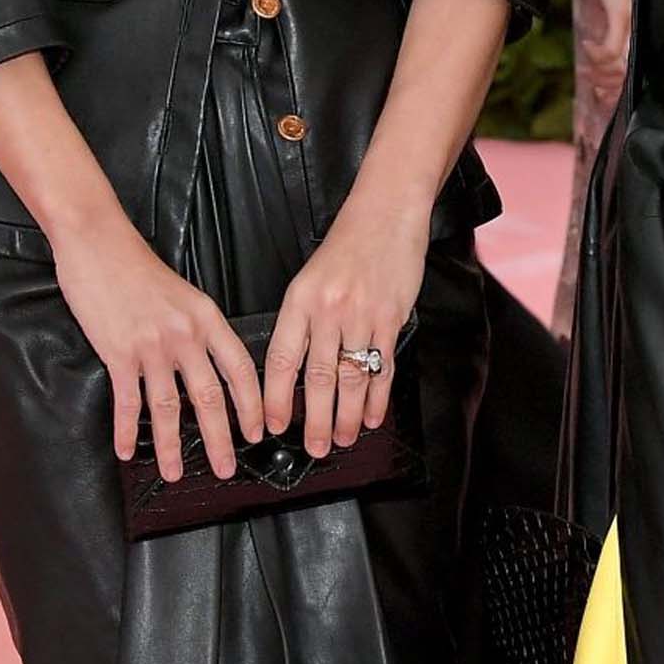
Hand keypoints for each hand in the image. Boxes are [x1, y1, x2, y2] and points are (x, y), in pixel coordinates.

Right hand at [51, 209, 264, 471]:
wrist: (97, 241)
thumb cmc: (136, 266)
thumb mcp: (183, 293)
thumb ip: (197, 328)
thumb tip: (208, 364)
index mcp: (206, 318)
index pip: (240, 370)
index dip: (251, 405)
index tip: (257, 432)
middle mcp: (185, 335)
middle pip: (209, 397)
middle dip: (219, 439)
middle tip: (226, 468)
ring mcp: (152, 346)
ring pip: (168, 408)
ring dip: (171, 446)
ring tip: (175, 473)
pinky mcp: (119, 352)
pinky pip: (128, 402)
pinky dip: (126, 430)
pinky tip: (126, 451)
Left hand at [263, 197, 428, 459]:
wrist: (385, 214)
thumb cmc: (346, 246)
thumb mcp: (308, 279)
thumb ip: (301, 321)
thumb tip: (293, 370)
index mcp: (299, 301)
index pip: (281, 359)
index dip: (275, 398)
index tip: (271, 425)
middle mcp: (328, 311)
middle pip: (317, 378)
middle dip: (313, 420)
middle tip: (311, 448)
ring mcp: (362, 316)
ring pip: (351, 379)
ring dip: (345, 416)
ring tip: (340, 439)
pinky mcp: (391, 319)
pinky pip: (382, 367)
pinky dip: (377, 398)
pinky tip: (371, 417)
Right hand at [575, 0, 632, 108]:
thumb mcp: (608, 8)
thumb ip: (610, 32)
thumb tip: (606, 60)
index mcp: (639, 29)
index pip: (634, 69)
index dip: (619, 88)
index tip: (602, 96)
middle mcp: (640, 28)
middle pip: (629, 73)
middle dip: (610, 88)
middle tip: (597, 92)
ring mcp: (633, 22)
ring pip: (619, 66)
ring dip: (601, 72)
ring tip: (591, 71)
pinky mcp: (622, 14)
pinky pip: (611, 49)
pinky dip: (597, 54)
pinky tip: (588, 47)